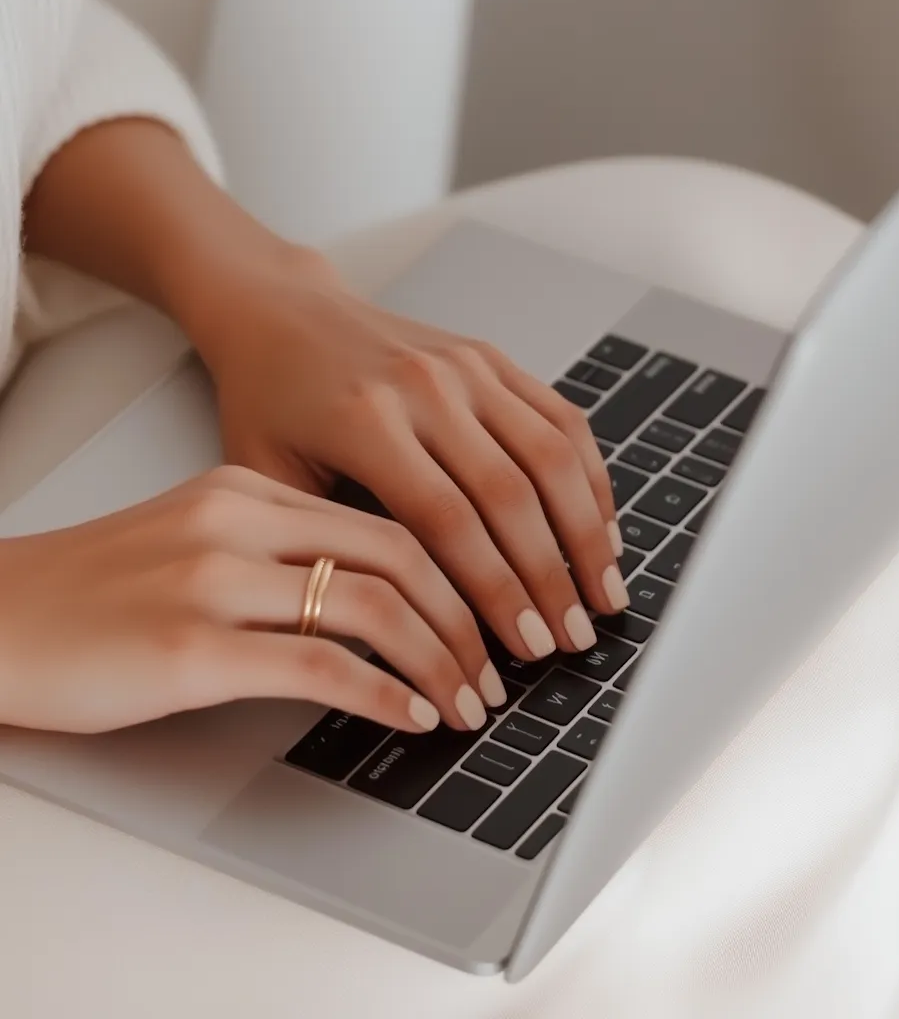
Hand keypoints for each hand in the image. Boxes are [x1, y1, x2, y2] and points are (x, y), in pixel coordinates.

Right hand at [0, 467, 504, 733]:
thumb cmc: (94, 591)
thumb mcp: (193, 541)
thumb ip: (275, 550)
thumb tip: (371, 596)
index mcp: (244, 489)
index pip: (385, 518)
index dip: (455, 570)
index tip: (487, 613)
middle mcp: (237, 520)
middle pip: (397, 554)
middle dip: (467, 615)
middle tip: (498, 666)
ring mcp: (215, 579)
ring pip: (371, 606)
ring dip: (440, 659)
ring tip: (468, 701)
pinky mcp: (193, 646)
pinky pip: (320, 666)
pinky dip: (383, 692)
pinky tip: (411, 714)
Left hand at [195, 251, 627, 662]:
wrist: (280, 312)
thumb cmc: (267, 399)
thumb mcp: (266, 477)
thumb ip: (328, 542)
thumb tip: (396, 628)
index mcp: (366, 420)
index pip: (448, 522)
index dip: (493, 593)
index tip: (521, 649)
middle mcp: (427, 387)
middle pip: (511, 496)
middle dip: (550, 578)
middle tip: (571, 640)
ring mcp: (467, 367)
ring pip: (551, 457)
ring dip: (587, 533)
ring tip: (604, 596)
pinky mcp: (491, 359)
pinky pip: (560, 419)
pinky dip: (590, 477)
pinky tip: (601, 527)